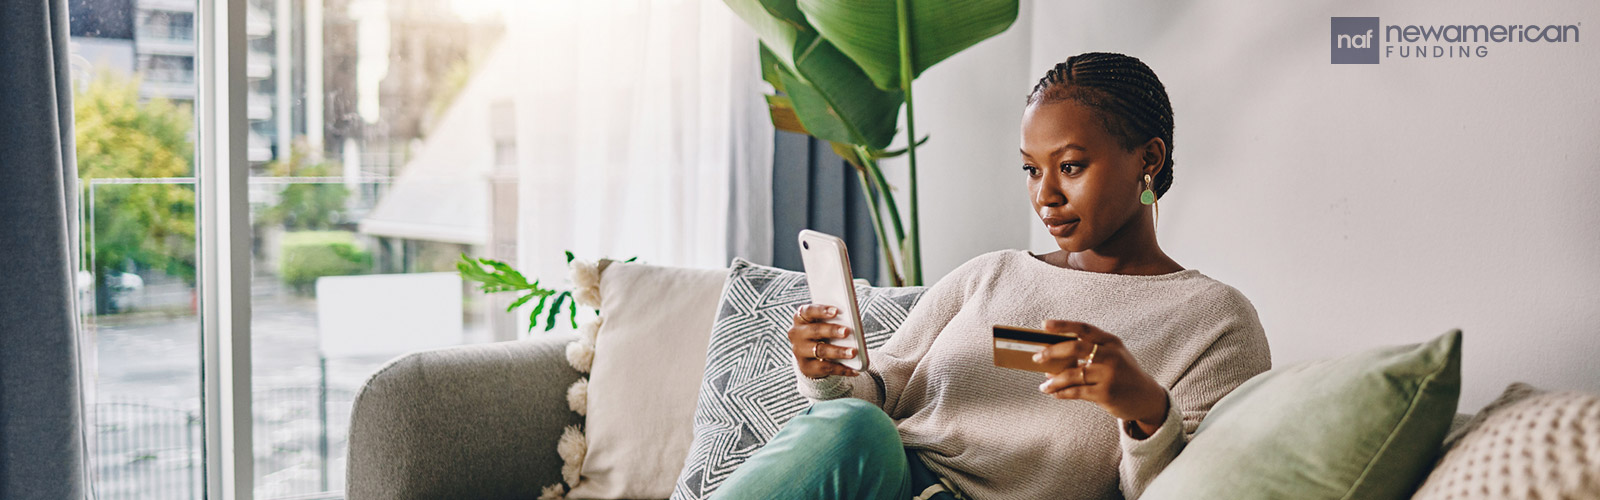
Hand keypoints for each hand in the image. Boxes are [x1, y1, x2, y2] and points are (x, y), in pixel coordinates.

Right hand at [788, 304, 861, 378]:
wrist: (810, 355)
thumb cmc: (821, 333)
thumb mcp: (823, 323)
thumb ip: (832, 320)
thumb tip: (851, 323)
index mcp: (801, 318)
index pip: (808, 311)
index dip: (821, 310)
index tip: (836, 311)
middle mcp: (797, 334)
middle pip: (815, 330)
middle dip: (832, 331)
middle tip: (847, 331)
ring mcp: (799, 351)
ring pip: (820, 350)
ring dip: (838, 351)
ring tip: (853, 352)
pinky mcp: (806, 367)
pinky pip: (825, 368)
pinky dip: (841, 369)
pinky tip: (854, 370)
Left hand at [1033, 319, 1168, 434]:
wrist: (1147, 398)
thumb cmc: (1122, 375)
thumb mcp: (1112, 358)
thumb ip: (1087, 356)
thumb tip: (1051, 363)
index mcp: (1111, 342)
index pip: (1084, 328)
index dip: (1063, 325)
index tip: (1044, 324)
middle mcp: (1111, 355)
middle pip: (1076, 347)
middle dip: (1052, 351)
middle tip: (1037, 357)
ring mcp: (1109, 375)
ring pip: (1072, 374)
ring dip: (1054, 381)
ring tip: (1043, 386)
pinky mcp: (1106, 393)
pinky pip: (1076, 391)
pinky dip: (1062, 393)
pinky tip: (1053, 393)